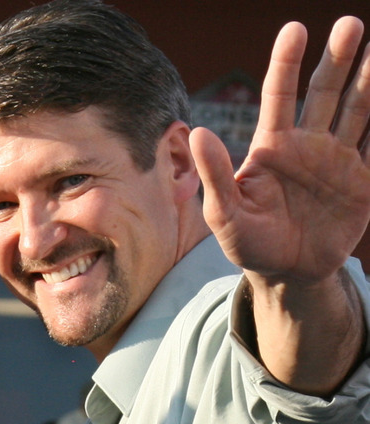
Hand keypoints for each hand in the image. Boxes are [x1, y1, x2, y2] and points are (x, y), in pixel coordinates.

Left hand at [191, 17, 369, 285]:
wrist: (285, 273)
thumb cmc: (247, 242)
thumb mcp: (223, 213)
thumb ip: (213, 174)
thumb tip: (197, 132)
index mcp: (272, 146)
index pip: (279, 95)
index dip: (286, 62)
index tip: (295, 29)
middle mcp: (307, 145)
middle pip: (324, 93)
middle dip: (338, 59)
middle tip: (350, 24)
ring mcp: (338, 161)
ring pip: (358, 111)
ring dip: (369, 80)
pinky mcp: (363, 182)